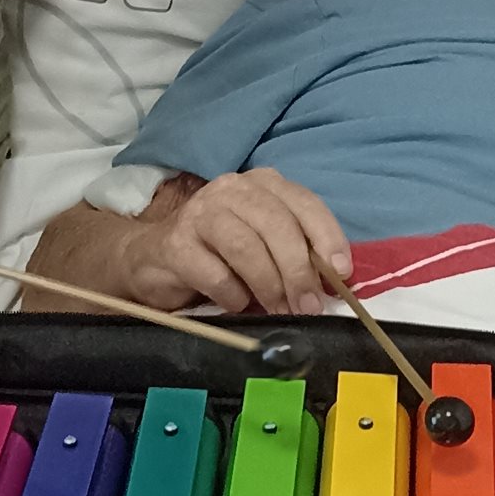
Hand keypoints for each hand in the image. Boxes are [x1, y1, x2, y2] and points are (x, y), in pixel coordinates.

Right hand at [124, 168, 351, 317]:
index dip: (327, 237)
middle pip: (276, 225)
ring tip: (279, 311)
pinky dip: (233, 296)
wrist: (153, 258)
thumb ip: (296, 251)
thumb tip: (332, 282)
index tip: (340, 272)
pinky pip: (215, 274)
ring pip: (246, 248)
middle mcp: (232, 189)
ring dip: (269, 286)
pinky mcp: (175, 244)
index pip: (304, 203)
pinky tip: (236, 303)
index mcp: (262, 184)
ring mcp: (200, 213)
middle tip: (309, 306)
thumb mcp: (264, 244)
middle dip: (298, 270)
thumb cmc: (220, 253)